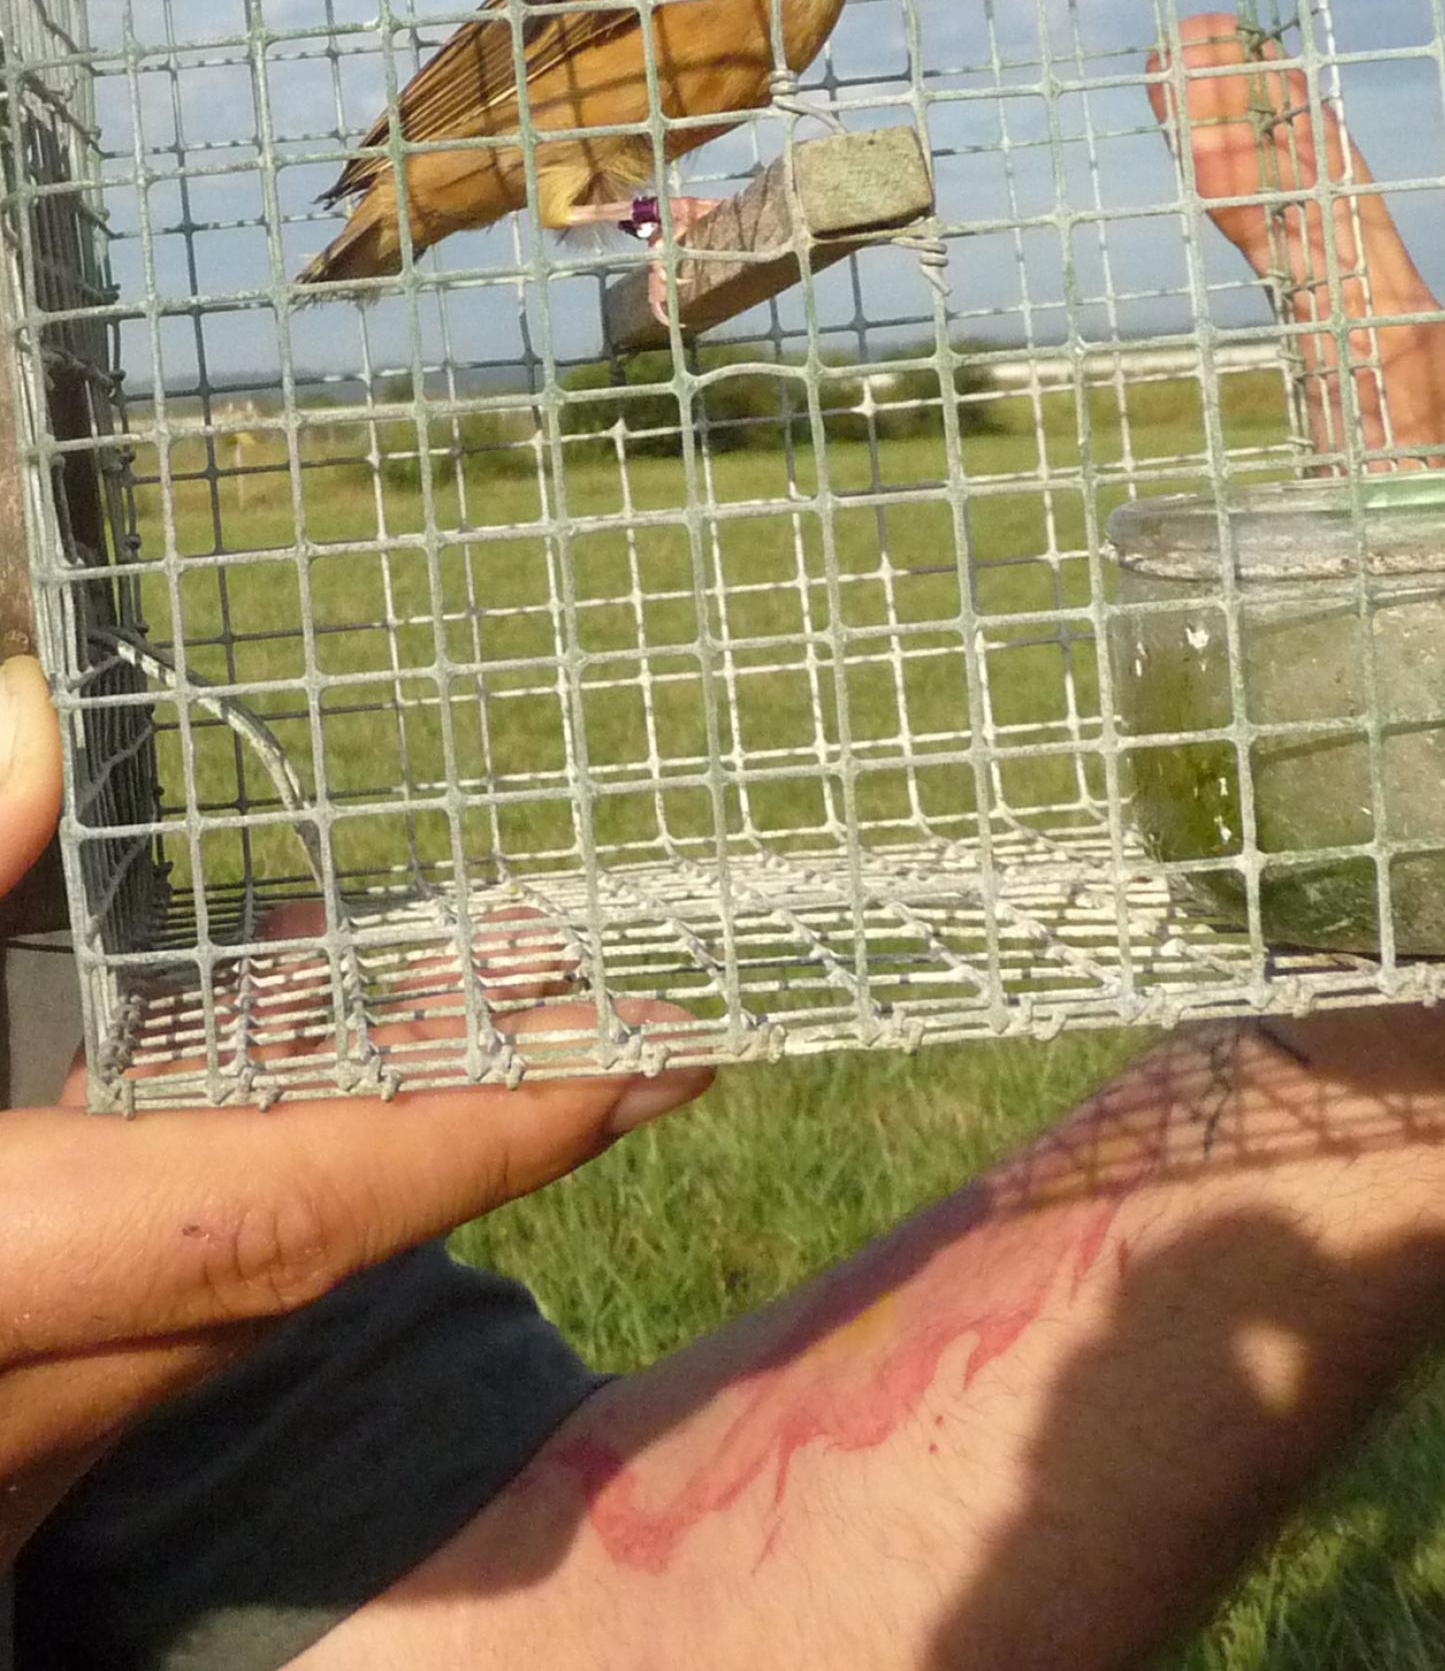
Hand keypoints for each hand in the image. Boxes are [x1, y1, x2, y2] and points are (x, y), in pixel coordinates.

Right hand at [0, 657, 709, 1564]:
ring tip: (458, 973)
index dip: (481, 1126)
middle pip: (297, 1252)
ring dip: (357, 1128)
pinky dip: (228, 1163)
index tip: (666, 1047)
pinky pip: (158, 1294)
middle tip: (609, 980)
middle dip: (467, 1116)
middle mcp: (14, 1389)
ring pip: (238, 1278)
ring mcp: (0, 1441)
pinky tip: (232, 1028)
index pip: (277, 1214)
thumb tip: (35, 714)